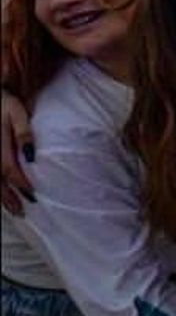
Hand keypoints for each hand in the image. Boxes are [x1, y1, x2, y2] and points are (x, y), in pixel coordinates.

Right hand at [2, 90, 35, 215]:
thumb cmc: (2, 102)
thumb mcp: (16, 112)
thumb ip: (24, 133)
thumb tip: (31, 156)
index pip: (10, 171)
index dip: (21, 184)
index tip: (32, 195)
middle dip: (9, 198)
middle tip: (21, 212)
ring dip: (0, 197)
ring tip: (12, 209)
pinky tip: (0, 195)